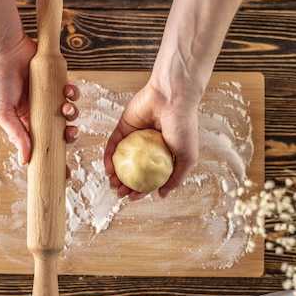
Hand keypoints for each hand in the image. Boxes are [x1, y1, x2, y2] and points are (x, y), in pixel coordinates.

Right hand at [0, 34, 79, 167]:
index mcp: (27, 123)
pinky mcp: (58, 82)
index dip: (55, 159)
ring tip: (66, 109)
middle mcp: (41, 112)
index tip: (65, 172)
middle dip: (69, 135)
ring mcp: (50, 97)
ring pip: (69, 113)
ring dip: (72, 113)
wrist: (5, 51)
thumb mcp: (4, 113)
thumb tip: (25, 160)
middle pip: (61, 131)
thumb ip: (16, 135)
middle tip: (70, 133)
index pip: (44, 146)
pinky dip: (73, 94)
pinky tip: (68, 91)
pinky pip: (71, 92)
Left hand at [104, 83, 199, 199]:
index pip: (150, 176)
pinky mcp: (124, 127)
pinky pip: (114, 144)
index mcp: (164, 154)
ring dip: (116, 174)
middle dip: (125, 184)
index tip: (134, 197)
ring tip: (113, 184)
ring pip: (122, 159)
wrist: (173, 98)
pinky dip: (109, 157)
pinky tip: (108, 169)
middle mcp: (149, 147)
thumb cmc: (184, 126)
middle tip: (120, 192)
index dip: (142, 189)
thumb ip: (176, 177)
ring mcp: (135, 137)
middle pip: (133, 169)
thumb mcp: (187, 157)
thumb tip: (162, 194)